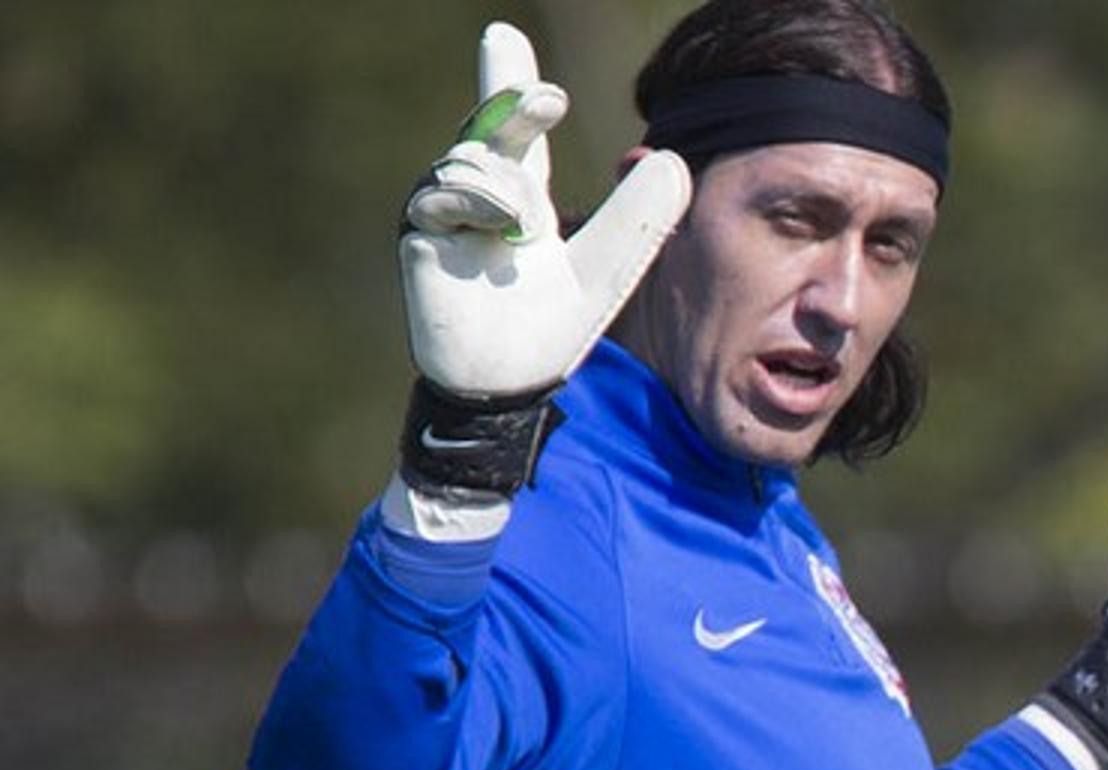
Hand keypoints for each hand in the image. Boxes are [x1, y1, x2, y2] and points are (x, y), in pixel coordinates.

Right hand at [394, 22, 686, 499]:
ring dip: (508, 189)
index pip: (514, 130)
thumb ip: (637, 220)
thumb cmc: (550, 329)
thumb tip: (673, 159)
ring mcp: (445, 207)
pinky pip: (444, 190)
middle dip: (515, 100)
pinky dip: (476, 204)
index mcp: (521, 197)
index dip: (507, 81)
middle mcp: (481, 193)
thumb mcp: (605, 269)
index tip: (502, 36)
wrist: (507, 379)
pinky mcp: (418, 229)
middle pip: (491, 123)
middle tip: (548, 99)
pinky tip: (492, 234)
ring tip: (520, 235)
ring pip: (476, 158)